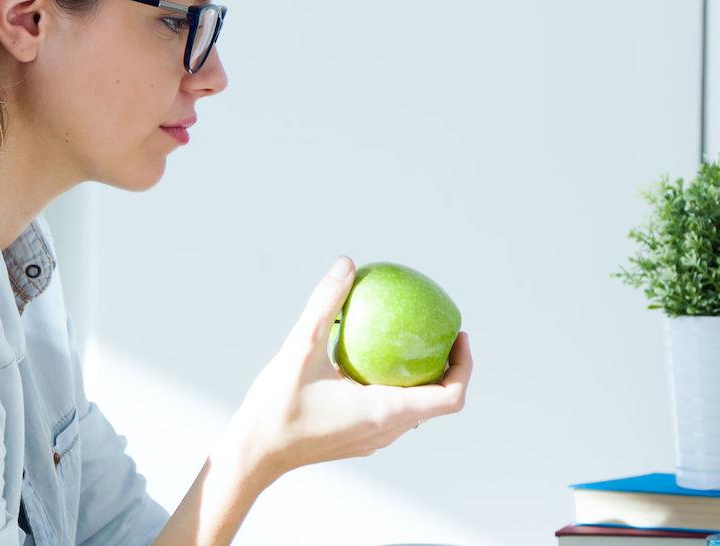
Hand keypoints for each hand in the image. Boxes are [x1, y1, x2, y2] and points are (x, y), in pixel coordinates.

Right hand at [217, 256, 471, 481]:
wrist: (254, 454)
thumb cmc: (276, 408)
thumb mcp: (299, 349)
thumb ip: (325, 305)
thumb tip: (347, 264)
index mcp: (385, 412)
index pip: (450, 397)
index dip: (465, 366)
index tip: (459, 335)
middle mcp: (386, 431)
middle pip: (438, 402)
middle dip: (447, 366)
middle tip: (438, 330)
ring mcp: (373, 440)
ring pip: (414, 409)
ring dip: (421, 378)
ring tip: (409, 342)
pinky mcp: (357, 440)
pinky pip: (390, 412)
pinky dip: (395, 387)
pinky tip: (369, 360)